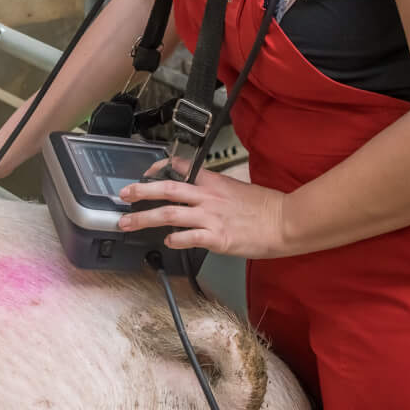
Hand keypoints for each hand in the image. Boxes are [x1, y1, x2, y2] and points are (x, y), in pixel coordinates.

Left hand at [117, 158, 292, 258]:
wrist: (286, 221)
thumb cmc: (267, 207)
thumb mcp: (237, 189)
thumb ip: (216, 192)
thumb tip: (199, 197)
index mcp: (214, 182)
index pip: (180, 168)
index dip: (158, 168)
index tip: (146, 173)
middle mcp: (208, 197)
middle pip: (166, 189)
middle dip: (140, 192)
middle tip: (123, 196)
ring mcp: (211, 217)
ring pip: (169, 214)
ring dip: (144, 219)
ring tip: (127, 224)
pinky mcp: (217, 238)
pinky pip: (188, 237)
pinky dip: (174, 239)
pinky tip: (166, 242)